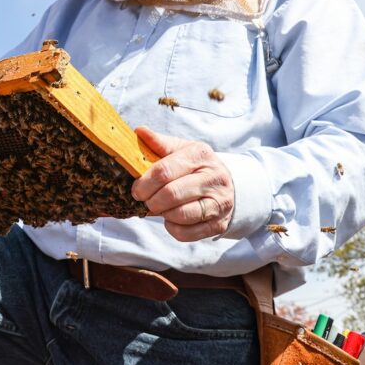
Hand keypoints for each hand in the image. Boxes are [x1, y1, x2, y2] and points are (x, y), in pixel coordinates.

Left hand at [130, 126, 235, 240]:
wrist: (227, 184)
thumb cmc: (196, 166)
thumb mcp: (181, 149)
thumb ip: (159, 143)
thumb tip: (139, 131)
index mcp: (201, 155)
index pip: (165, 170)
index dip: (145, 182)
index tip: (136, 188)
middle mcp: (214, 178)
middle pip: (171, 194)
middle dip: (150, 200)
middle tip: (144, 200)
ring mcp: (219, 202)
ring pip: (180, 215)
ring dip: (162, 213)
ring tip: (159, 207)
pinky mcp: (219, 224)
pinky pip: (187, 233)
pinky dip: (173, 228)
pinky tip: (172, 218)